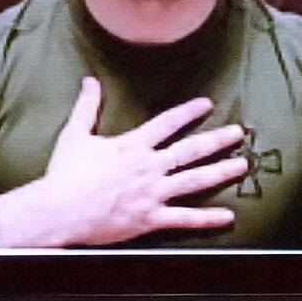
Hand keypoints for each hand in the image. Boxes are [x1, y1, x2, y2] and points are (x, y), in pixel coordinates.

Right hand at [0, 80, 251, 247]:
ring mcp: (152, 193)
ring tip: (242, 166)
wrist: (59, 209)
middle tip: (239, 133)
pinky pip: (185, 218)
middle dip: (217, 140)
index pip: (167, 123)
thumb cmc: (64, 174)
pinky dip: (207, 219)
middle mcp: (149, 167)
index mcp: (132, 145)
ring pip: (195, 180)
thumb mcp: (74, 134)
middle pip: (190, 150)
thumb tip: (90, 81)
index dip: (189, 112)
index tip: (207, 104)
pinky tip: (227, 216)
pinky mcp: (150, 218)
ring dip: (221, 171)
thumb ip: (87, 106)